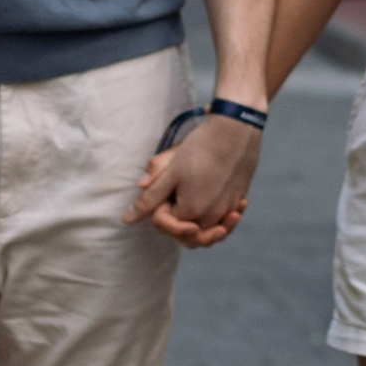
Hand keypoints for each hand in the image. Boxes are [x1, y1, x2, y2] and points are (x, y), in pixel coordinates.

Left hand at [129, 113, 261, 247]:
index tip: (162, 192)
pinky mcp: (239, 200)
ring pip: (210, 230)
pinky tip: (205, 197)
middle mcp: (211, 216)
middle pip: (190, 236)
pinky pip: (226, 219)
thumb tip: (126, 219)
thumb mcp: (170, 171)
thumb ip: (149, 199)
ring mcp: (228, 210)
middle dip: (179, 226)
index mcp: (190, 210)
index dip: (159, 214)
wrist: (234, 129)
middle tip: (175, 202)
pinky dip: (218, 217)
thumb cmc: (200, 148)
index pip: (167, 226)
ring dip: (200, 225)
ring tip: (194, 207)